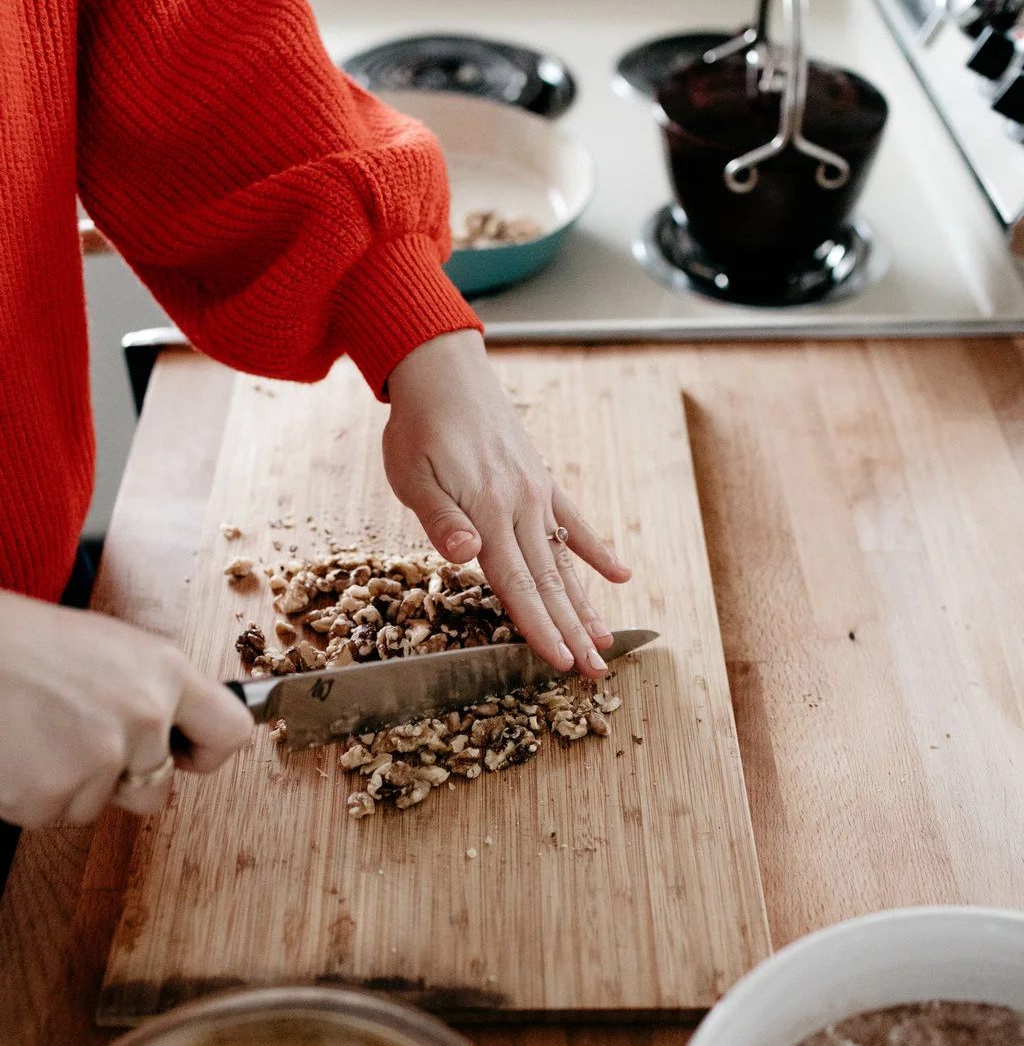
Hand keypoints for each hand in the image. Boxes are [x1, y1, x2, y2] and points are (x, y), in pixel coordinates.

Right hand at [0, 591, 253, 828]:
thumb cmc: (30, 644)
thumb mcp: (113, 649)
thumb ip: (154, 691)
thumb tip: (179, 738)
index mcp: (165, 671)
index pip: (230, 731)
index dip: (206, 752)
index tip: (186, 756)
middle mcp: (143, 714)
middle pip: (158, 789)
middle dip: (123, 779)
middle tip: (78, 737)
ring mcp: (100, 757)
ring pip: (98, 806)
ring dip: (70, 785)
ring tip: (39, 733)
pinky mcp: (53, 791)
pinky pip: (54, 815)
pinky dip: (34, 794)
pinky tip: (19, 751)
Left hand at [382, 331, 630, 678]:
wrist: (444, 371)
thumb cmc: (418, 427)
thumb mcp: (413, 475)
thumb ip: (441, 519)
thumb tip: (466, 556)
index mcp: (488, 513)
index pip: (517, 584)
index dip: (538, 628)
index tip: (560, 663)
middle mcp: (521, 508)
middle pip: (550, 582)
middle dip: (573, 633)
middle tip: (598, 674)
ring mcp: (537, 494)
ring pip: (565, 561)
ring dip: (587, 605)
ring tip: (607, 641)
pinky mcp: (541, 480)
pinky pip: (574, 522)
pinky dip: (595, 550)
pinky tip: (619, 576)